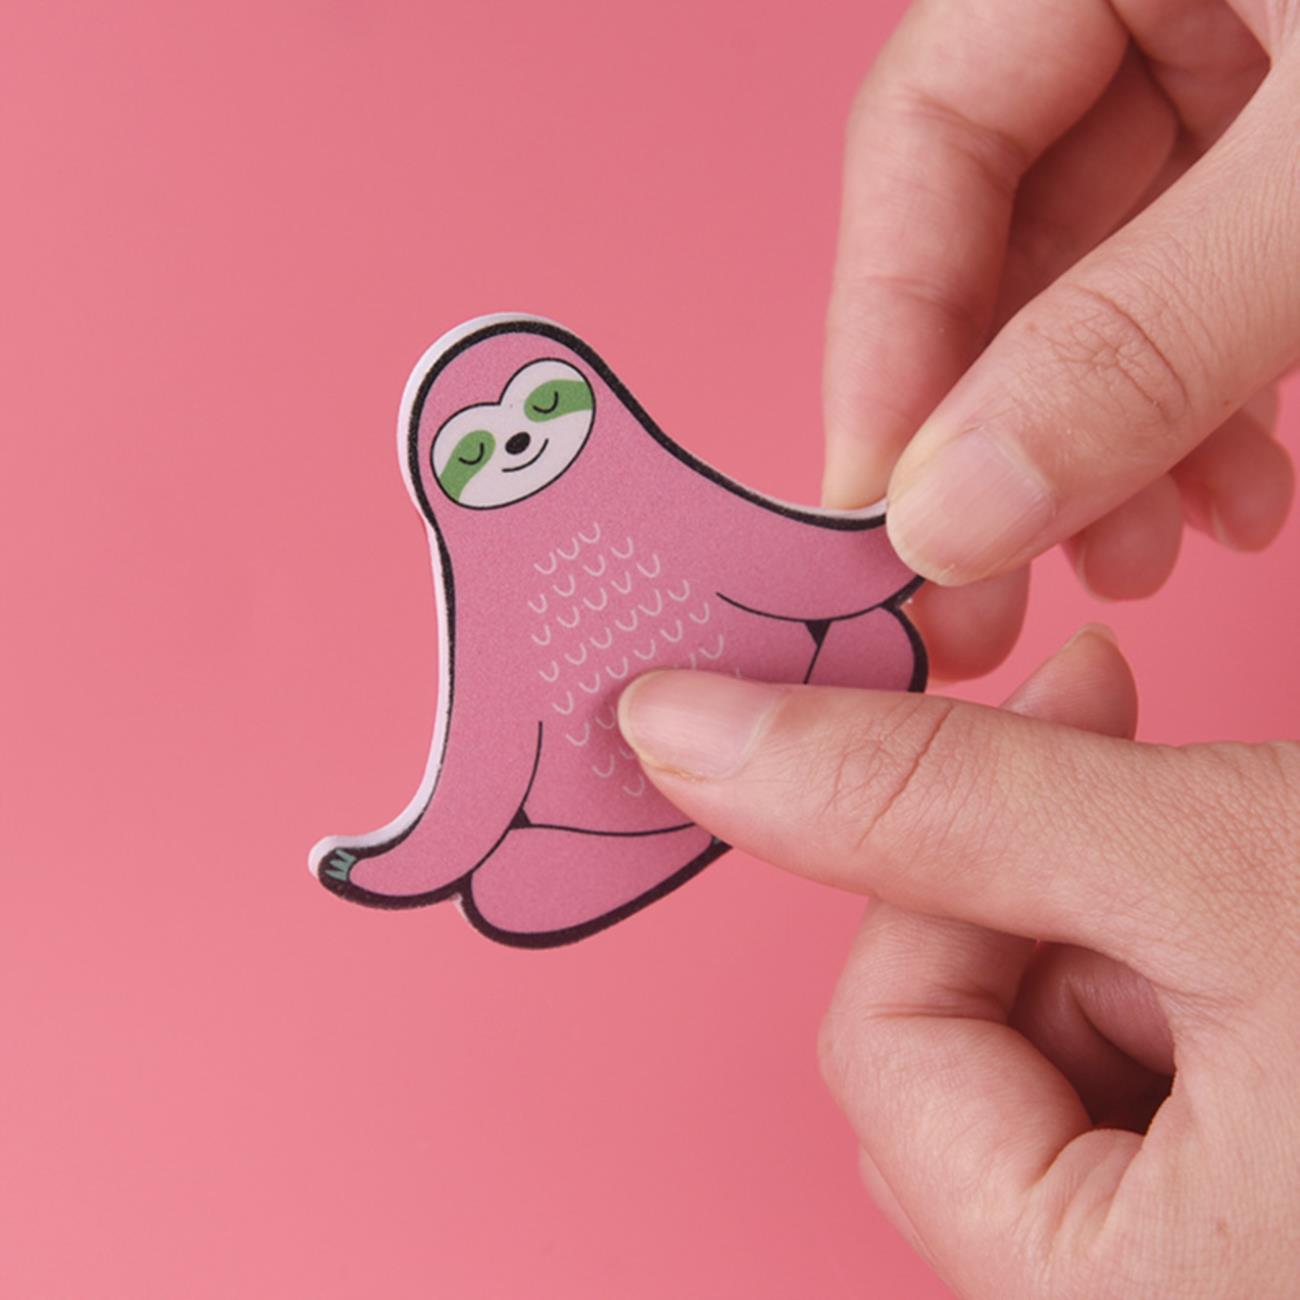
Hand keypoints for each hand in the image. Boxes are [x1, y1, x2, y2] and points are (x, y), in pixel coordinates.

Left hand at [618, 632, 1299, 1298]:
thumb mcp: (1210, 870)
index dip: (956, 873)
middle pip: (963, 1062)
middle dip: (1057, 919)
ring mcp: (1184, 1280)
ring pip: (1053, 1067)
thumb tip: (680, 733)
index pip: (885, 1049)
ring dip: (1132, 951)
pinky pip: (1138, 1099)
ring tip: (1266, 919)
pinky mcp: (1232, 1238)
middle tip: (1190, 842)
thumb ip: (934, 801)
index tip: (1069, 721)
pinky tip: (1270, 957)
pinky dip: (1176, 998)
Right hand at [824, 0, 1298, 680]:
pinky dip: (1206, 400)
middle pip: (1002, 233)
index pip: (923, 136)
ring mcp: (1228, 56)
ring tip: (1144, 562)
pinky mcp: (1288, 140)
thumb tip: (953, 515)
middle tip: (986, 596)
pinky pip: (1202, 280)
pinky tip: (1236, 498)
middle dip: (1010, 428)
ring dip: (1111, 442)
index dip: (890, 342)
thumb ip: (1148, 334)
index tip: (885, 522)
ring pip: (1105, 279)